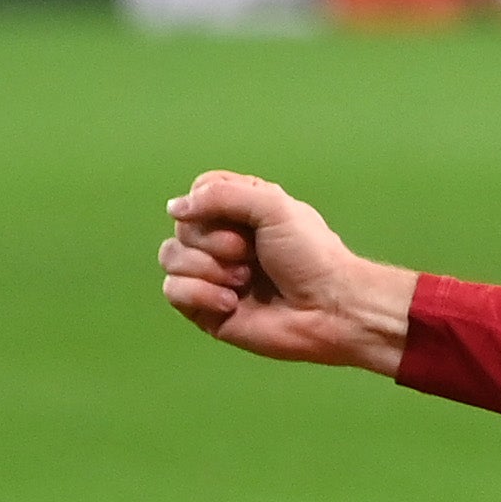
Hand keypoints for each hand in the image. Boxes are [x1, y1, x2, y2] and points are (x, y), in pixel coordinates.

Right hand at [160, 172, 416, 374]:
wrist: (329, 308)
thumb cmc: (311, 256)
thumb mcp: (273, 206)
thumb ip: (223, 194)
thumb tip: (174, 208)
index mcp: (240, 211)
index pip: (198, 192)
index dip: (209, 204)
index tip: (240, 219)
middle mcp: (222, 241)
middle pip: (182, 227)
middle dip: (215, 241)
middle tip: (251, 254)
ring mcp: (212, 276)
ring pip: (171, 258)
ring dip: (209, 268)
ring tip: (244, 280)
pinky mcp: (206, 309)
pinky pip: (173, 292)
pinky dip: (200, 294)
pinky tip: (231, 302)